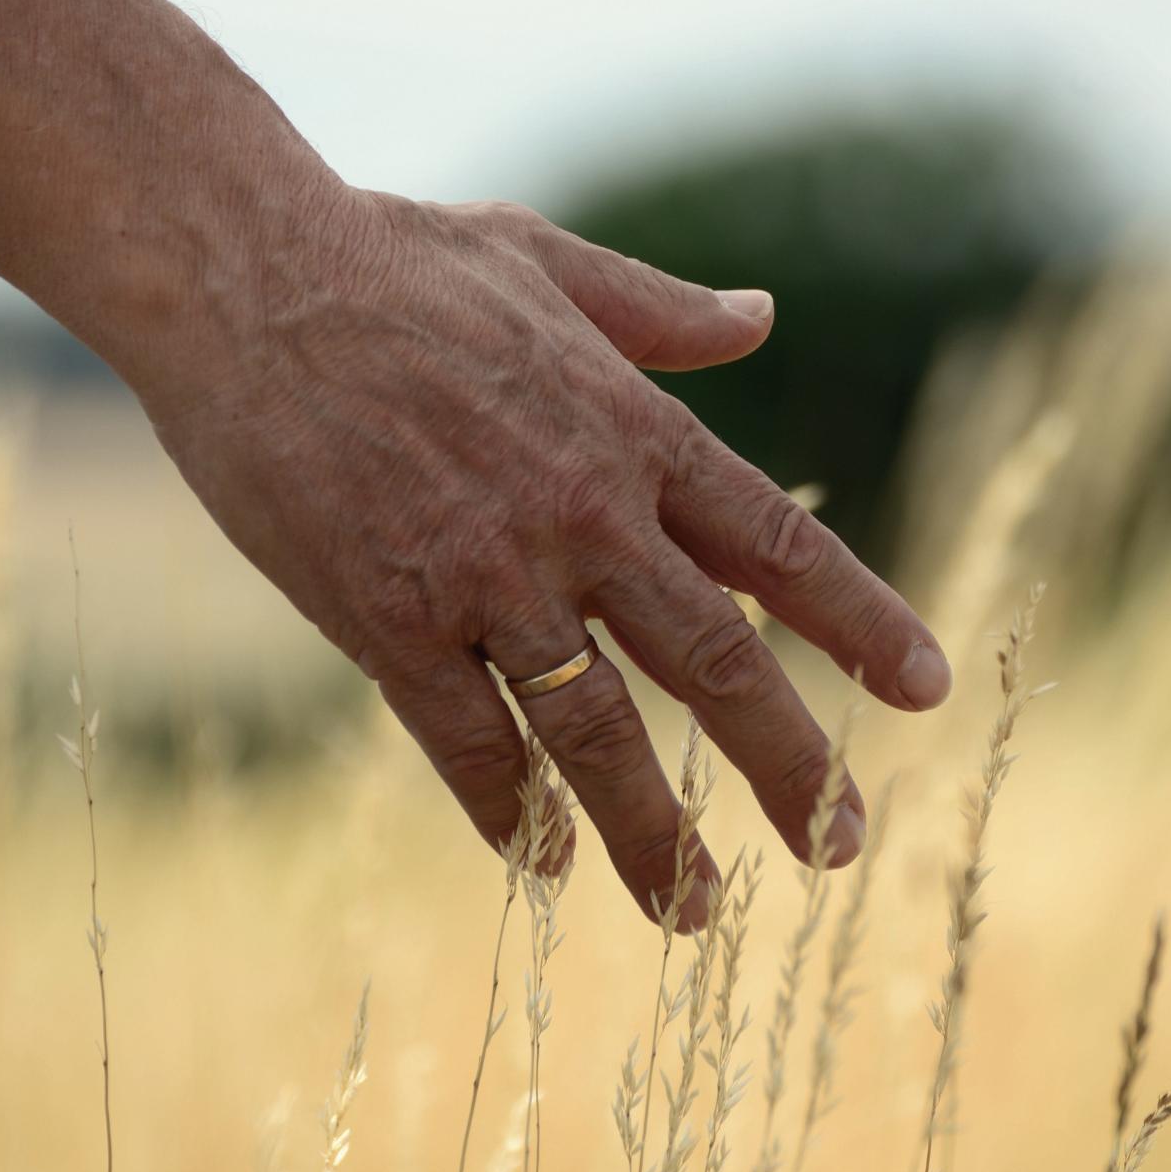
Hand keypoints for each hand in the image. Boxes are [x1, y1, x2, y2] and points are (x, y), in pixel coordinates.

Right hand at [144, 183, 952, 922]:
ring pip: (595, 732)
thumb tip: (763, 318)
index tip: (929, 689)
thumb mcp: (548, 260)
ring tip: (696, 912)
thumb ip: (661, 314)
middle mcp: (581, 516)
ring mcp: (486, 575)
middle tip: (842, 845)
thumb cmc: (395, 259)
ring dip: (651, 833)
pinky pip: (463, 742)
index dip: (862, 624)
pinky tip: (537, 863)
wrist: (241, 276)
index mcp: (633, 432)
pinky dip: (506, 809)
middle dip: (790, 765)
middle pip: (714, 665)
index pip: (780, 548)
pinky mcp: (387, 618)